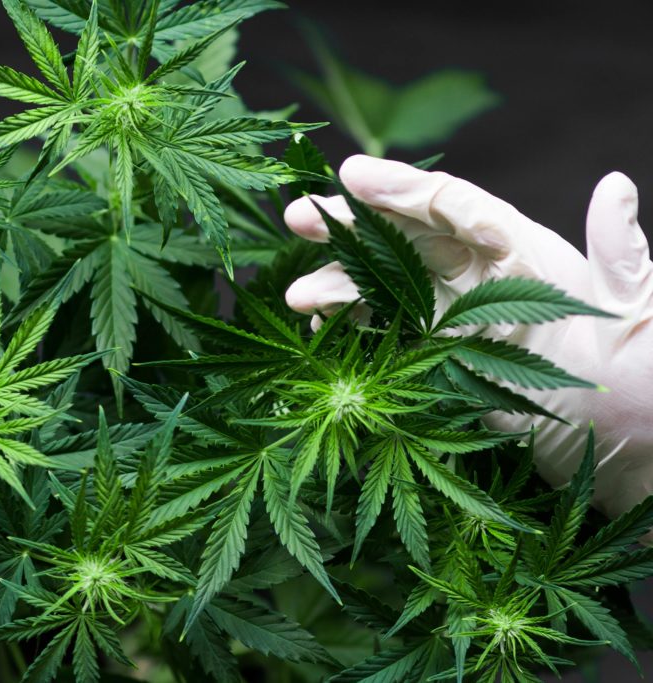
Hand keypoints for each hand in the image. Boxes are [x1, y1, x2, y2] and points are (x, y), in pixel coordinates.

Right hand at [283, 155, 652, 518]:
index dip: (402, 187)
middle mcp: (482, 275)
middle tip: (297, 216)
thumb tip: (615, 186)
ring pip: (385, 286)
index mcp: (524, 250)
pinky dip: (350, 327)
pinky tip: (319, 330)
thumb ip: (621, 255)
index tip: (351, 175)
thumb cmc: (644, 378)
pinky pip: (385, 332)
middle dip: (349, 224)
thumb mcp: (639, 313)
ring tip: (297, 298)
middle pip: (405, 235)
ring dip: (338, 284)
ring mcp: (456, 317)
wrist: (630, 444)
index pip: (455, 205)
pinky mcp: (441, 358)